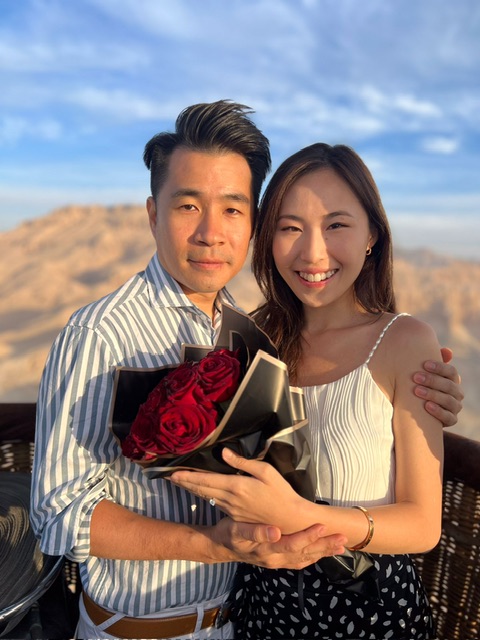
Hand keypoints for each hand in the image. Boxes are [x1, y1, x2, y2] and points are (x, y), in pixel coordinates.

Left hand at [172, 449, 303, 532]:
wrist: (290, 521)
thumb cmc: (281, 493)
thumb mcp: (266, 471)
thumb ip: (243, 463)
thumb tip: (223, 454)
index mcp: (237, 486)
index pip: (206, 480)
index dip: (188, 477)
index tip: (172, 473)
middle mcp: (230, 500)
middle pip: (201, 490)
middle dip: (184, 483)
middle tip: (168, 477)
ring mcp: (232, 510)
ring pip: (206, 497)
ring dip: (192, 489)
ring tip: (180, 482)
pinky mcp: (236, 516)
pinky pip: (215, 503)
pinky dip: (204, 495)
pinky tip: (199, 491)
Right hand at [212, 517, 346, 569]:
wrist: (220, 546)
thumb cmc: (228, 533)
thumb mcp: (236, 530)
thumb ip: (255, 532)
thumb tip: (275, 532)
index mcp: (267, 550)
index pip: (293, 544)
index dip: (309, 536)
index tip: (323, 526)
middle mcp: (275, 559)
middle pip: (304, 554)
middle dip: (324, 546)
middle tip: (343, 538)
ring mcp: (277, 562)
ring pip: (304, 559)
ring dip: (322, 552)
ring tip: (340, 546)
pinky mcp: (277, 561)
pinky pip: (299, 561)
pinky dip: (312, 557)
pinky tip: (322, 553)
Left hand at [413, 347, 463, 426]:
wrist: (416, 410)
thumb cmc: (420, 384)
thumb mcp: (423, 373)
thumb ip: (431, 361)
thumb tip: (447, 351)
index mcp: (452, 380)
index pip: (451, 372)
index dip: (439, 367)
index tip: (424, 364)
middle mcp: (456, 393)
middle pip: (449, 386)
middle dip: (432, 380)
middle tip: (416, 377)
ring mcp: (455, 407)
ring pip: (449, 401)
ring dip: (433, 395)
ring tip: (417, 391)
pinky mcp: (451, 420)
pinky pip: (449, 417)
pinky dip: (438, 412)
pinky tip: (426, 406)